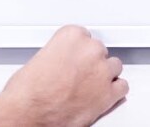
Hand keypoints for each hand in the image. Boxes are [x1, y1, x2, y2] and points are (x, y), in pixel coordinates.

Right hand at [0, 25, 128, 126]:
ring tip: (90, 85)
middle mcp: (90, 50)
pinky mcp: (108, 94)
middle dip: (90, 62)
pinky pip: (122, 87)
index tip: (73, 58)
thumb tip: (62, 62)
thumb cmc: (28, 91)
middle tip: (77, 75)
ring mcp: (102, 71)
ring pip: (113, 66)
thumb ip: (59, 54)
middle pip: (99, 51)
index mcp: (72, 36)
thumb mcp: (39, 59)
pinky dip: (114, 91)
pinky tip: (104, 94)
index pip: (84, 36)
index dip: (78, 51)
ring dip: (103, 75)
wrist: (29, 113)